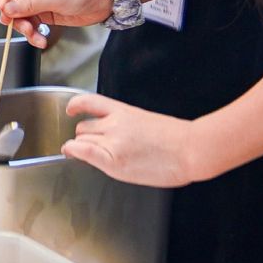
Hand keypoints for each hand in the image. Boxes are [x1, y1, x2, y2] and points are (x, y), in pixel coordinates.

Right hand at [0, 0, 113, 44]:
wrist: (105, 0)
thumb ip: (31, 2)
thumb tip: (6, 8)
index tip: (7, 5)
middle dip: (8, 10)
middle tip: (15, 21)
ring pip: (14, 12)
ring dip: (20, 25)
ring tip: (33, 33)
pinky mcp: (40, 11)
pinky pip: (27, 23)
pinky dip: (31, 33)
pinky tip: (40, 40)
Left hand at [62, 93, 199, 187]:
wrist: (191, 149)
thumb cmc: (176, 140)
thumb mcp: (145, 122)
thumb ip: (124, 125)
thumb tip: (111, 135)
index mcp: (123, 111)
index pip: (89, 102)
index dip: (75, 106)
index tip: (71, 111)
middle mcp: (114, 123)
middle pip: (83, 128)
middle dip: (85, 138)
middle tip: (93, 148)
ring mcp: (113, 141)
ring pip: (82, 140)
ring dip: (83, 148)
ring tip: (93, 157)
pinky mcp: (114, 160)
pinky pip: (84, 151)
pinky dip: (74, 152)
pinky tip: (72, 153)